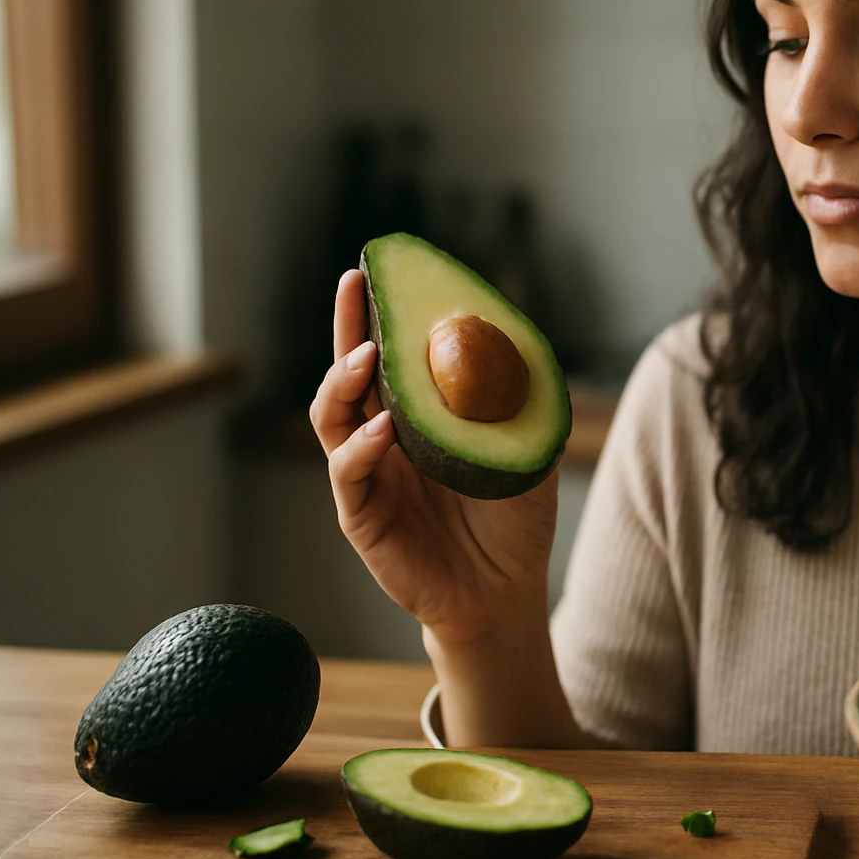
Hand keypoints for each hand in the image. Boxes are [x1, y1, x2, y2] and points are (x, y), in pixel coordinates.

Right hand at [309, 269, 559, 645]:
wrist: (504, 590)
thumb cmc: (513, 518)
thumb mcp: (525, 448)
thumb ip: (517, 400)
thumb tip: (518, 335)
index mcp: (416, 415)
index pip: (390, 354)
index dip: (379, 313)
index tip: (379, 268)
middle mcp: (381, 437)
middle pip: (349, 371)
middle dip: (349, 325)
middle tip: (356, 285)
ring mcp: (365, 473)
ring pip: (333, 416)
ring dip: (344, 381)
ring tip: (366, 357)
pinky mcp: (361, 515)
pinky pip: (348, 473)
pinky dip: (361, 447)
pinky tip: (383, 427)